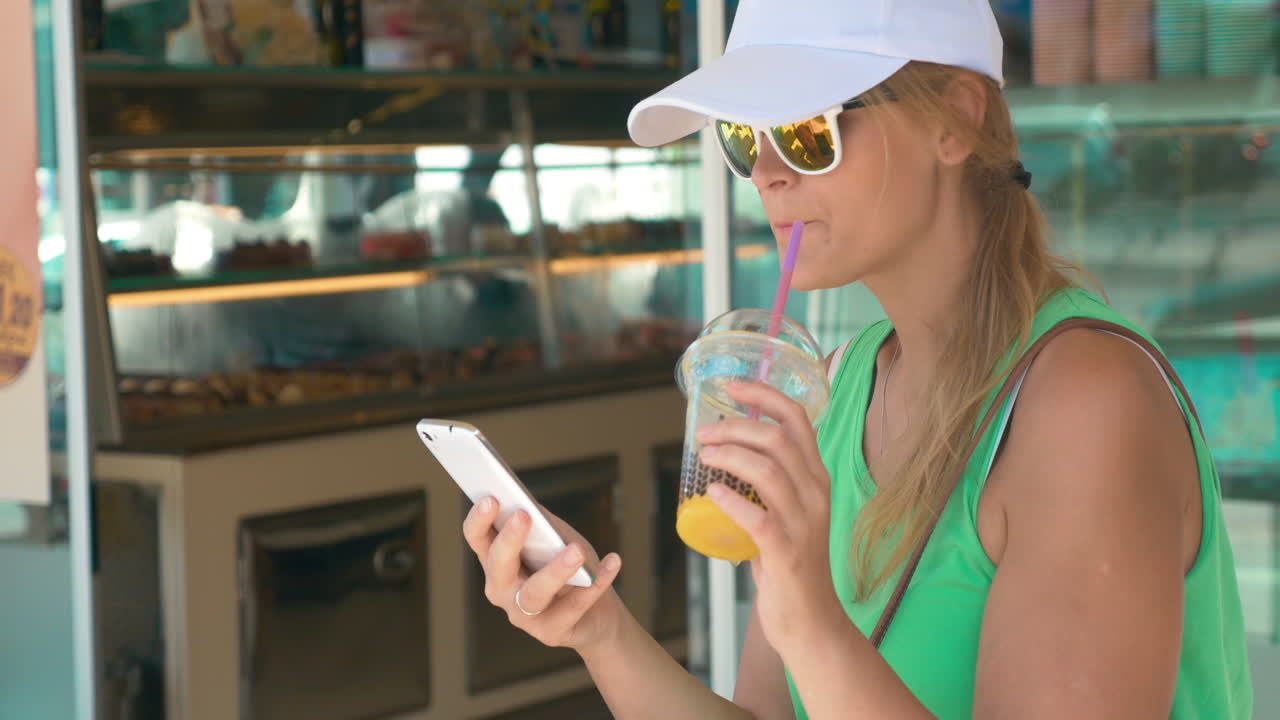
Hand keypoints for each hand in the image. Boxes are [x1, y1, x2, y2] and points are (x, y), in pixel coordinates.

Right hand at [462, 498, 623, 652]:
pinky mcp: (551, 633)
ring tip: (576, 550)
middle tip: (523, 515)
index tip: (491, 498)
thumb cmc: (571, 567)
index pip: (477, 538)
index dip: (479, 519)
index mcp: (496, 561)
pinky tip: (612, 562)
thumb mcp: (556, 538)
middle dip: (509, 540)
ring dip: (556, 570)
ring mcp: (523, 615)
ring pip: (534, 593)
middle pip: (498, 565)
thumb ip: (541, 522)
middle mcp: (501, 589)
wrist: (598, 613)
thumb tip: (528, 502)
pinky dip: (596, 582)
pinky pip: (574, 606)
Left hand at [696, 381, 844, 656]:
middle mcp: (816, 494)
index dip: (764, 395)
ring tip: (703, 455)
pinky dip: (732, 501)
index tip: (731, 386)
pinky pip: (759, 518)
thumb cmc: (790, 564)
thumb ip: (767, 486)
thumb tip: (721, 457)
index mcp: (817, 478)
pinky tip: (712, 492)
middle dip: (735, 427)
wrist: (810, 621)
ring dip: (730, 456)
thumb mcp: (788, 513)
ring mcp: (804, 523)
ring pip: (769, 471)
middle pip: (778, 439)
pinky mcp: (788, 553)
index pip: (798, 420)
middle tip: (703, 432)